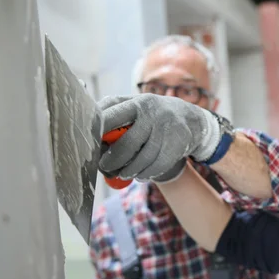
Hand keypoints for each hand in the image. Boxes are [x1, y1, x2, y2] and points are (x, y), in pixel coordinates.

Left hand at [98, 94, 220, 181]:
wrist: (190, 119)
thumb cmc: (151, 116)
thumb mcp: (134, 107)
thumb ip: (111, 115)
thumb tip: (87, 134)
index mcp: (135, 103)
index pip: (110, 116)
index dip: (97, 132)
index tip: (88, 145)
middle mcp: (152, 114)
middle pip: (127, 144)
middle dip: (112, 161)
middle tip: (105, 168)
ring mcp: (166, 129)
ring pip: (143, 159)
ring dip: (129, 171)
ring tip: (123, 173)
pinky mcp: (178, 143)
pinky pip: (157, 166)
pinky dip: (146, 174)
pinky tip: (140, 175)